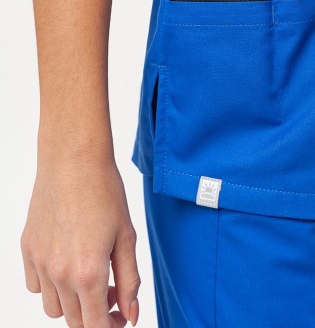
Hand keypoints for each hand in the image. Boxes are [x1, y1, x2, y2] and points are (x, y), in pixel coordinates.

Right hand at [21, 154, 140, 326]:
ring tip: (89, 275)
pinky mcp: (27, 247)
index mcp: (88, 273)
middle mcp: (58, 273)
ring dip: (72, 302)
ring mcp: (39, 262)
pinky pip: (35, 284)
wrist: (74, 159)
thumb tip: (131, 314)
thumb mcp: (126, 237)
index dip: (111, 326)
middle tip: (111, 291)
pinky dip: (50, 285)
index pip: (94, 327)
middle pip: (73, 321)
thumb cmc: (104, 192)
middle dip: (95, 314)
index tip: (121, 316)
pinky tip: (67, 261)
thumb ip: (129, 281)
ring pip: (53, 307)